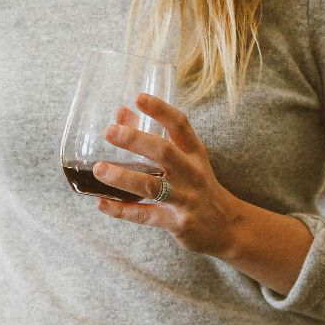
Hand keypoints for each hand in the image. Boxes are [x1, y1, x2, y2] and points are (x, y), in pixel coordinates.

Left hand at [90, 94, 249, 256]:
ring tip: (99, 169)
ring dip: (123, 177)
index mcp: (195, 153)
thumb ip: (153, 135)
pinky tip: (102, 203)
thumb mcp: (185, 159)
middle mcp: (192, 173)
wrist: (226, 226)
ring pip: (152, 186)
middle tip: (110, 131)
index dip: (160, 109)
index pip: (180, 125)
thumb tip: (121, 112)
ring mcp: (185, 199)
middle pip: (164, 152)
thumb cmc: (198, 186)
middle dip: (135, 140)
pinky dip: (121, 210)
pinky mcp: (176, 222)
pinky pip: (145, 215)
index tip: (138, 97)